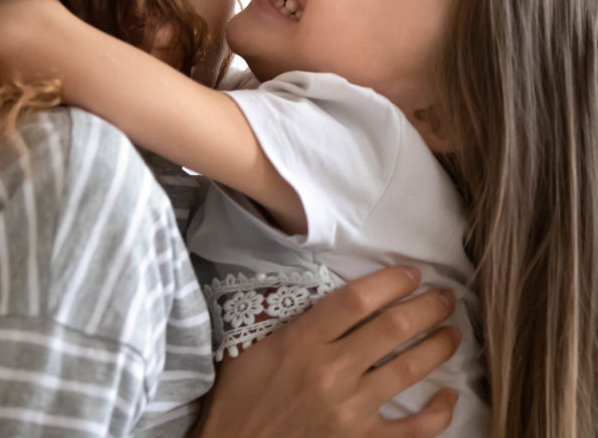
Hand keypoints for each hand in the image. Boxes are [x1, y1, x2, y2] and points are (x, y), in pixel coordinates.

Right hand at [197, 266, 459, 437]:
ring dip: (439, 346)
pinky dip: (438, 413)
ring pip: (409, 371)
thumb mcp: (250, 342)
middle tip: (445, 296)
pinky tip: (451, 394)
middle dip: (428, 307)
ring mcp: (350, 411)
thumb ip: (285, 312)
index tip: (412, 273)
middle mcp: (331, 372)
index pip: (358, 300)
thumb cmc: (240, 394)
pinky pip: (413, 430)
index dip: (392, 281)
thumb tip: (317, 280)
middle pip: (393, 329)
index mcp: (302, 341)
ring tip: (454, 331)